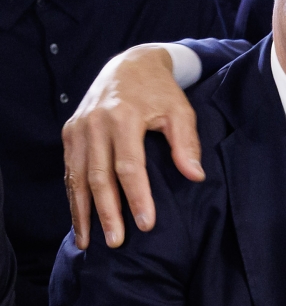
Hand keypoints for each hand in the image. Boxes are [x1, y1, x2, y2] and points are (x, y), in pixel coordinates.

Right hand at [62, 44, 204, 249]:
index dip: (137, 197)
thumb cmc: (160, 91)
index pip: (129, 167)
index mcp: (124, 117)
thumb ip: (187, 143)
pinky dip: (72, 196)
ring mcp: (78, 128)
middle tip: (116, 241)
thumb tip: (195, 176)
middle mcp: (96, 123)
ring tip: (89, 241)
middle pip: (98, 176)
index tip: (146, 224)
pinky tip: (79, 219)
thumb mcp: (180, 110)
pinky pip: (69, 169)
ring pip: (77, 177)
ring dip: (83, 211)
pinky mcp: (70, 131)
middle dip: (107, 212)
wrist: (130, 64)